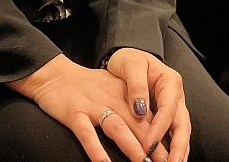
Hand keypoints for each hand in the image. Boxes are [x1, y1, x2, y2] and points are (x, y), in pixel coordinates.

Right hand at [7, 54, 154, 161]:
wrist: (54, 75)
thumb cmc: (86, 87)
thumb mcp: (112, 90)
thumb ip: (130, 106)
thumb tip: (151, 128)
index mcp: (124, 94)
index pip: (149, 116)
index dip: (162, 135)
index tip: (174, 152)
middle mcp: (112, 99)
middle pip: (137, 124)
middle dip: (153, 146)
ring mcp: (93, 107)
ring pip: (117, 128)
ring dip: (132, 147)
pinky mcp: (74, 114)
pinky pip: (87, 135)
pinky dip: (96, 150)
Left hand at [106, 48, 190, 161]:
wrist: (127, 58)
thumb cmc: (128, 59)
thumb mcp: (130, 64)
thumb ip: (136, 85)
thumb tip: (139, 110)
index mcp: (169, 81)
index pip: (168, 109)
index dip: (159, 129)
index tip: (147, 146)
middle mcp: (176, 95)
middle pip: (182, 123)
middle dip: (178, 147)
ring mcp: (173, 106)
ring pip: (181, 131)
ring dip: (178, 151)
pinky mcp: (167, 115)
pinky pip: (173, 133)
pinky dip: (173, 148)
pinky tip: (170, 161)